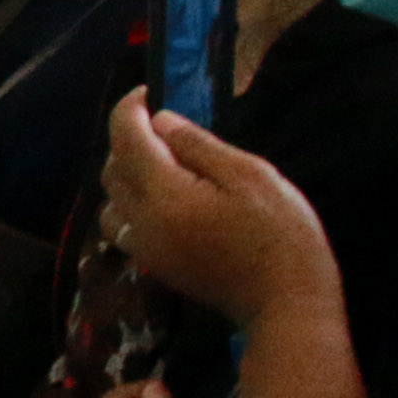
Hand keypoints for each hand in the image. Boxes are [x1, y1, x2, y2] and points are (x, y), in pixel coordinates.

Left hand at [101, 92, 339, 329]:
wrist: (285, 304)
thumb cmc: (279, 235)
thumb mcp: (250, 176)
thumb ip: (199, 146)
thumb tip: (160, 122)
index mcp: (163, 194)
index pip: (126, 139)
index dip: (130, 109)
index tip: (146, 92)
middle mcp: (140, 221)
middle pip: (112, 168)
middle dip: (129, 140)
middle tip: (166, 127)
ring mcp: (143, 247)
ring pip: (112, 199)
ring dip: (128, 174)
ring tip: (169, 163)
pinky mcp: (153, 265)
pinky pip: (124, 225)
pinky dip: (133, 203)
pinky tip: (167, 198)